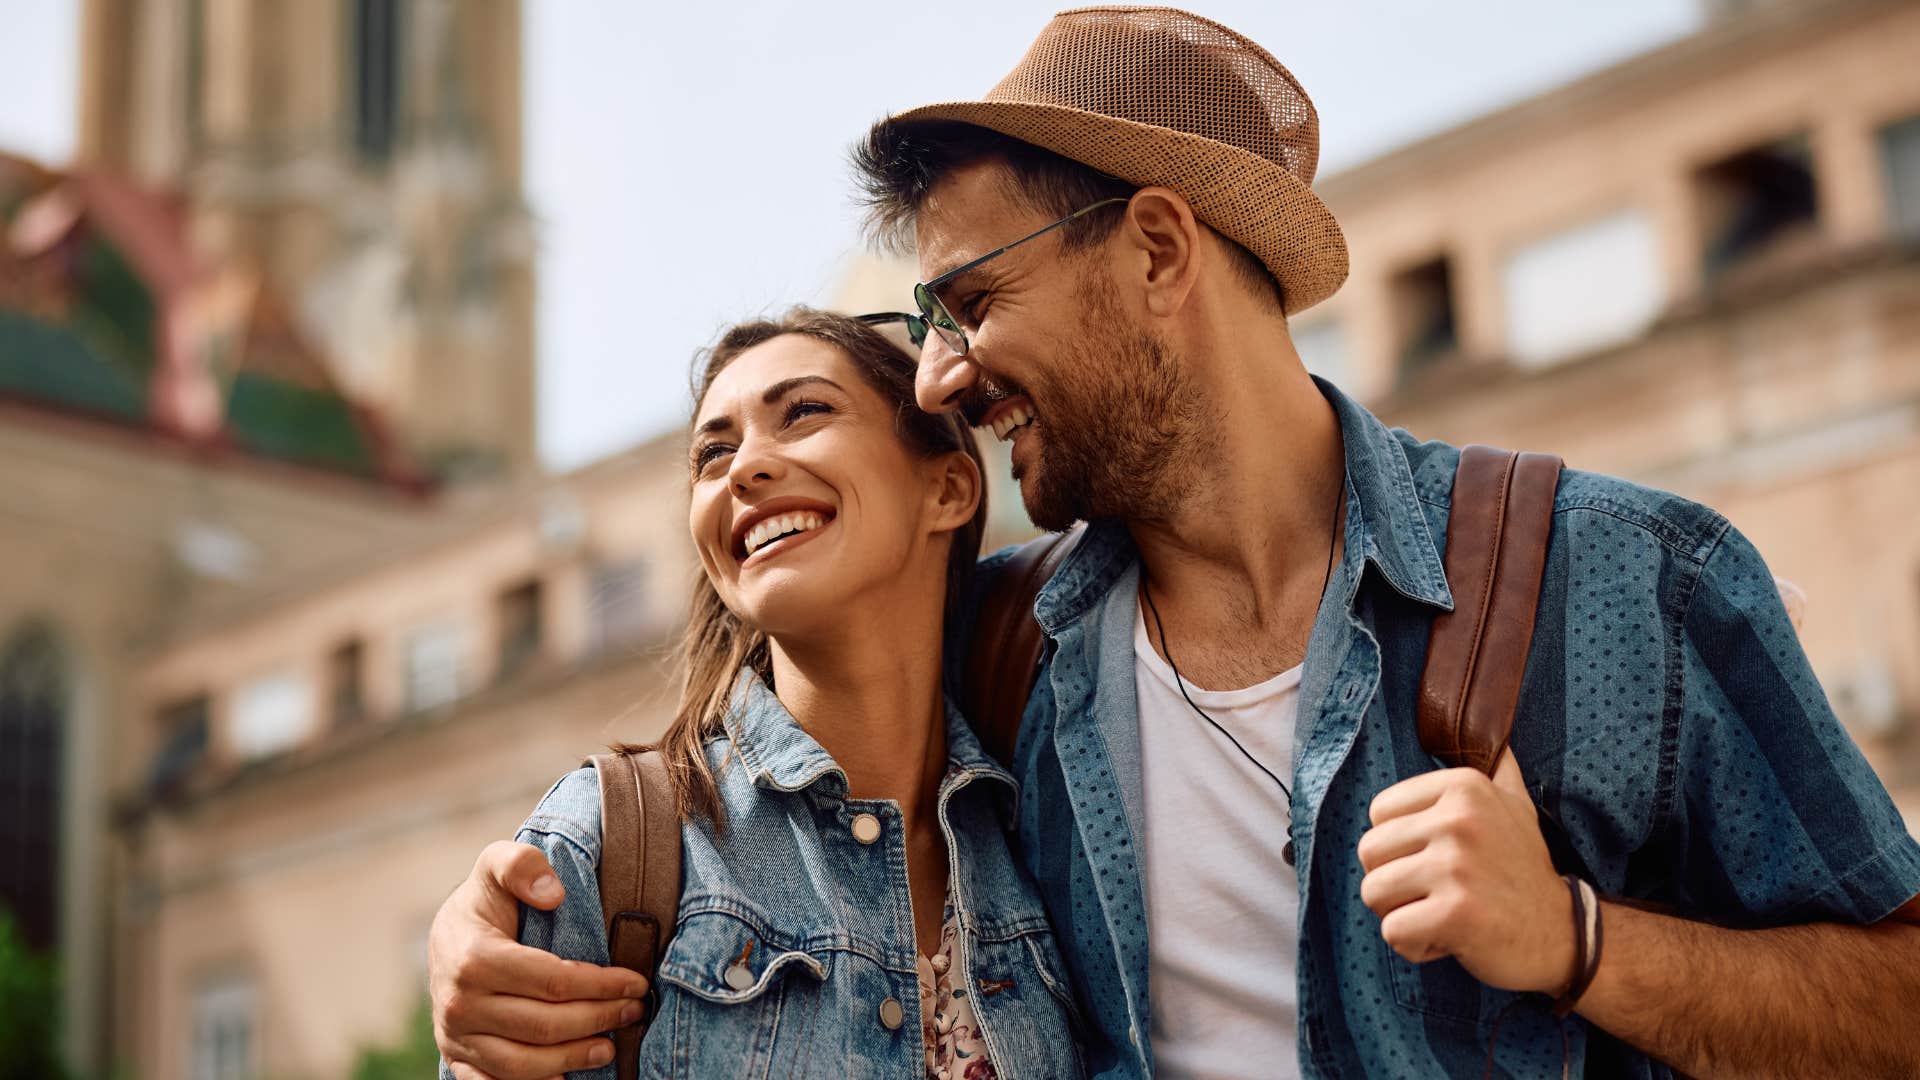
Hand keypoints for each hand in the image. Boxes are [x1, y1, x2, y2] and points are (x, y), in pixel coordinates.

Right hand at [432, 841, 648, 1079]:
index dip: (601, 984)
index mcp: (474, 958)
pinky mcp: (456, 1056)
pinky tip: (565, 1078)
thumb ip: (521, 864)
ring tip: (610, 1048)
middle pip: (543, 1025)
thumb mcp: (497, 865)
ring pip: (522, 1064)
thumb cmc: (485, 900)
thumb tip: (554, 893)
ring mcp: (455, 1035)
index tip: (636, 982)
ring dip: (572, 1059)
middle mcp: (459, 1003)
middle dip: (598, 1020)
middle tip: (634, 1011)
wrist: (446, 936)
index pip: (553, 981)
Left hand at [1356, 748, 1573, 994]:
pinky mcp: (1455, 913)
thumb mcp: (1516, 805)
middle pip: (1369, 852)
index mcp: (1463, 786)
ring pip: (1373, 892)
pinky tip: (1449, 939)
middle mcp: (1459, 819)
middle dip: (1394, 881)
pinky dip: (1414, 945)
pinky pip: (1392, 931)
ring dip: (1401, 913)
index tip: (1440, 858)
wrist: (1564, 935)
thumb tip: (1496, 731)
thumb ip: (1498, 767)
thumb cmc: (1524, 870)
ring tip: (1441, 913)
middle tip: (1438, 892)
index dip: (1400, 845)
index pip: (1379, 813)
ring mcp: (1456, 866)